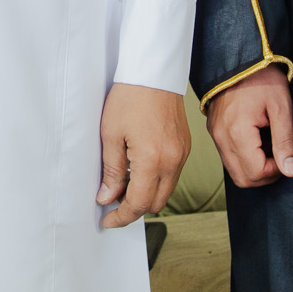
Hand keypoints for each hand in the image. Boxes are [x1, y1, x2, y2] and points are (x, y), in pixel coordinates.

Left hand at [95, 82, 190, 228]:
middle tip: (112, 202)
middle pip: (155, 203)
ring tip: (123, 184)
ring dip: (146, 195)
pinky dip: (156, 180)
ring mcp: (182, 155)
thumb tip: (107, 197)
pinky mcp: (185, 147)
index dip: (121, 217)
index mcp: (152, 160)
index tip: (108, 220)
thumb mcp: (111, 134)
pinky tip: (138, 169)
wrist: (153, 72)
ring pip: (166, 191)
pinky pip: (172, 175)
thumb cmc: (130, 97)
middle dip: (134, 208)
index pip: (138, 204)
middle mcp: (172, 161)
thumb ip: (111, 170)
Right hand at [206, 68, 292, 187]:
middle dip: (265, 175)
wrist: (239, 58)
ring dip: (254, 169)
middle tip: (280, 157)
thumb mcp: (281, 107)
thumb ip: (285, 141)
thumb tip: (290, 171)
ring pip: (234, 171)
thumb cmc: (262, 78)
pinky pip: (228, 158)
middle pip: (243, 178)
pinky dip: (244, 159)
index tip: (286, 154)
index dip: (277, 171)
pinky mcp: (214, 131)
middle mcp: (221, 137)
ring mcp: (215, 135)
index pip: (256, 173)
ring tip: (269, 149)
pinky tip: (257, 143)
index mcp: (237, 132)